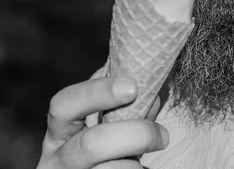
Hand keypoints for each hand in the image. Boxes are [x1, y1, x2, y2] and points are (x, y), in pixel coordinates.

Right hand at [37, 77, 168, 168]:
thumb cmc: (102, 149)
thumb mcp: (101, 126)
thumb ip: (122, 108)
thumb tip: (151, 97)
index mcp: (59, 130)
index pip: (65, 104)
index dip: (97, 92)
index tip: (133, 87)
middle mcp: (58, 159)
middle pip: (91, 144)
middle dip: (134, 135)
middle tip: (162, 135)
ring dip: (135, 162)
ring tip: (149, 158)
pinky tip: (140, 168)